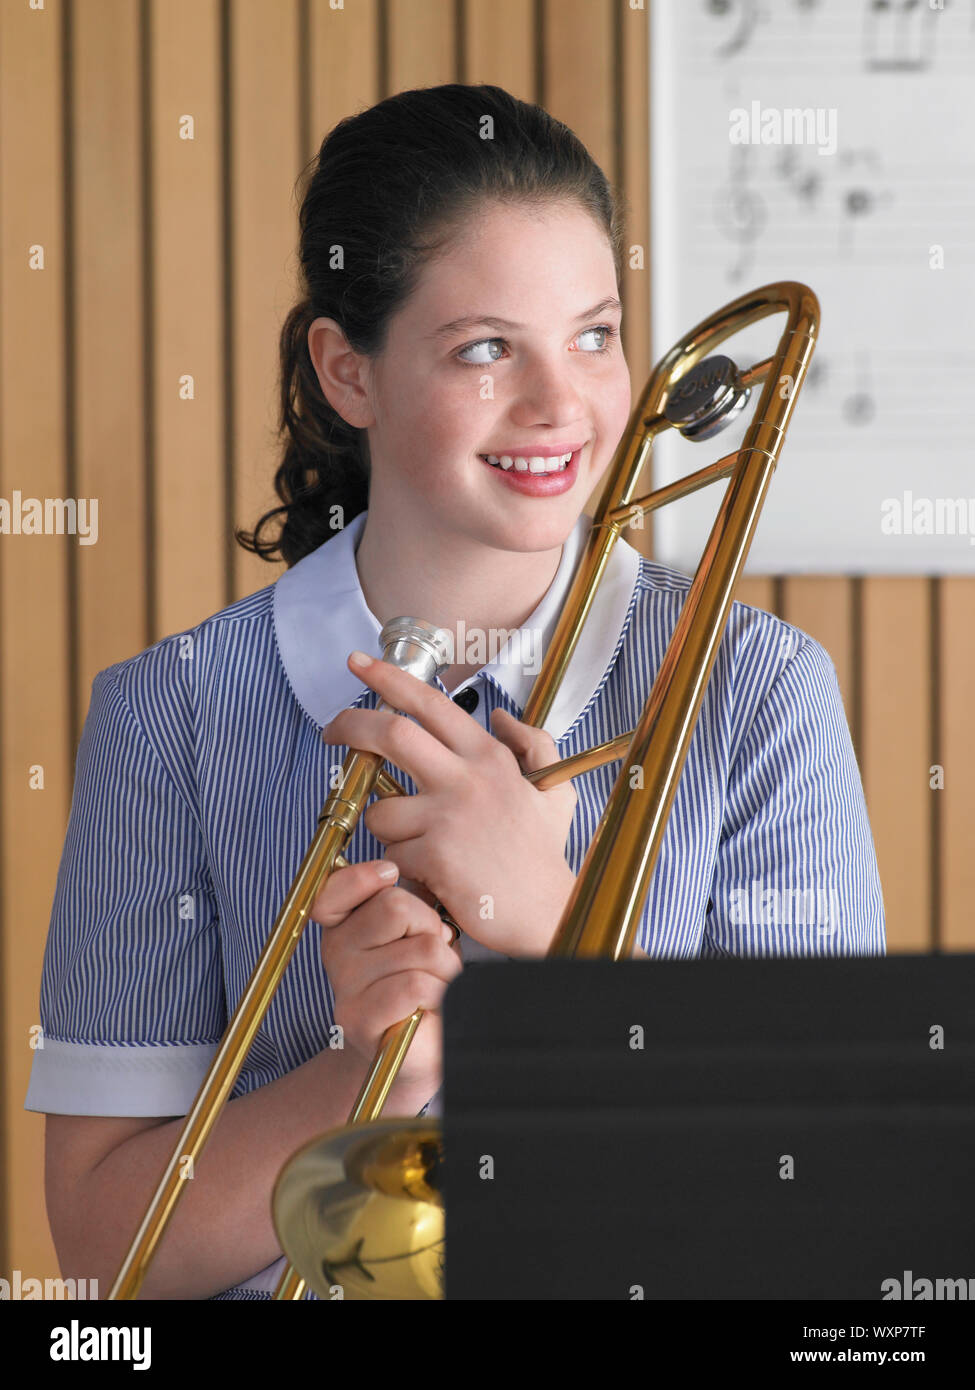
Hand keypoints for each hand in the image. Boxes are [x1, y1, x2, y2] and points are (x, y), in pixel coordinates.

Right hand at [310, 856, 462, 1089]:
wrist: (419, 1048)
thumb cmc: (424, 982)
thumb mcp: (420, 932)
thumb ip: (410, 907)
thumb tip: (412, 896)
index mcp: (344, 925)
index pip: (335, 888)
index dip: (362, 877)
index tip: (390, 873)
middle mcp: (335, 951)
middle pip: (395, 907)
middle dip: (432, 928)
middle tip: (433, 955)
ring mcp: (344, 986)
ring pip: (420, 948)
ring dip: (445, 968)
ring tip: (435, 985)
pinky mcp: (358, 1019)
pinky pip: (415, 985)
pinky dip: (438, 993)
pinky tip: (430, 1006)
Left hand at [322, 650, 578, 957]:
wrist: (546, 911)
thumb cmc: (542, 854)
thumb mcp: (554, 788)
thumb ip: (532, 742)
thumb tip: (499, 716)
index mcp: (489, 757)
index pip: (430, 703)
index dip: (389, 677)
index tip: (359, 662)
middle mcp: (468, 778)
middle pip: (391, 733)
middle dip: (350, 725)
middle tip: (330, 731)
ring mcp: (449, 816)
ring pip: (382, 808)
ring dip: (388, 827)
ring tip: (418, 845)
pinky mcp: (435, 855)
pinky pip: (392, 851)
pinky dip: (403, 863)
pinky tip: (431, 873)